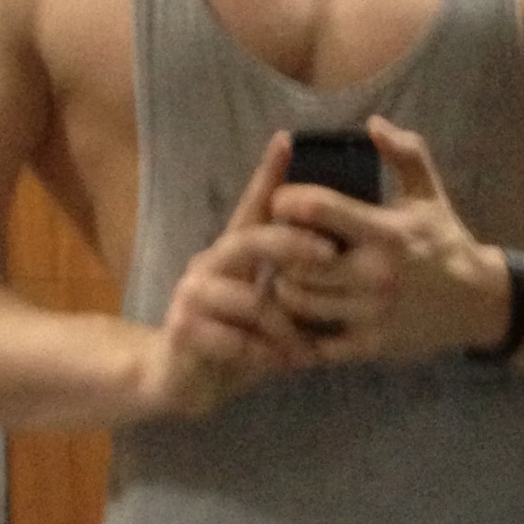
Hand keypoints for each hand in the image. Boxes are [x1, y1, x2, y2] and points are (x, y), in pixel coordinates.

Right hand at [147, 133, 340, 418]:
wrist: (182, 382)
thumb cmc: (236, 342)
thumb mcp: (269, 310)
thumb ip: (291, 286)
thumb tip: (341, 260)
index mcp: (232, 255)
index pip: (251, 207)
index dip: (267, 175)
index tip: (287, 140)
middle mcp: (209, 265)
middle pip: (249, 241)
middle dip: (292, 244)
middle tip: (329, 252)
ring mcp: (192, 295)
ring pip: (249, 300)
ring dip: (284, 328)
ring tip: (306, 350)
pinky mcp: (184, 329)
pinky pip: (234, 340)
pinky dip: (263, 355)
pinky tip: (280, 366)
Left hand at [264, 118, 511, 363]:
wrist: (476, 303)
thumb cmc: (444, 242)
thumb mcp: (429, 193)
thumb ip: (405, 153)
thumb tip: (372, 125)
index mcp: (385, 232)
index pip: (318, 209)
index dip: (288, 201)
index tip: (281, 201)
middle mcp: (376, 275)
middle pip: (299, 260)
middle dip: (278, 249)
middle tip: (272, 242)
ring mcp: (372, 314)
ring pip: (301, 303)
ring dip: (282, 288)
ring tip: (281, 274)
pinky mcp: (371, 345)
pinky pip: (318, 343)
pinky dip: (299, 331)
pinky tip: (296, 316)